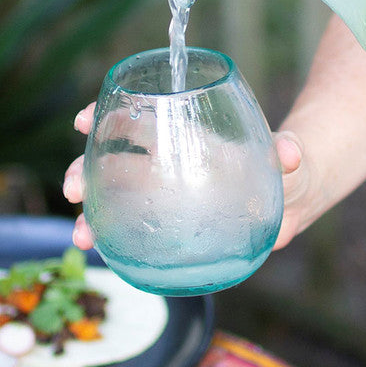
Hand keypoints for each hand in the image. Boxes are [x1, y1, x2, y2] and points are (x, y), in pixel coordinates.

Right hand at [65, 108, 309, 253]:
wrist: (292, 200)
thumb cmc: (285, 167)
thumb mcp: (289, 157)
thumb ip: (288, 152)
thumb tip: (290, 154)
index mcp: (187, 136)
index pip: (138, 117)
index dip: (107, 114)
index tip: (84, 121)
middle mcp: (168, 164)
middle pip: (112, 161)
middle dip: (83, 170)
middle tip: (73, 189)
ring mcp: (166, 197)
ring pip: (113, 199)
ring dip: (89, 213)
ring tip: (82, 234)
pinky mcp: (171, 227)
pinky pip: (132, 230)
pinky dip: (110, 239)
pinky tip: (99, 252)